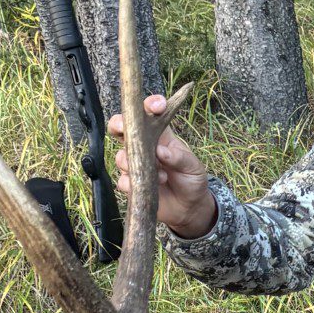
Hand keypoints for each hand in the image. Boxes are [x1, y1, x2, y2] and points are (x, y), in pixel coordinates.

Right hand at [106, 95, 217, 238]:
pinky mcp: (131, 183)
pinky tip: (150, 186)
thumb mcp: (194, 167)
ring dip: (134, 162)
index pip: (150, 113)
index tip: (157, 106)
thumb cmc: (192, 180)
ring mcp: (135, 164)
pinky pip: (122, 180)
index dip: (150, 104)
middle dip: (119, 124)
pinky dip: (133, 183)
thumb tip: (161, 151)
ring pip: (120, 156)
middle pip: (122, 127)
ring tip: (160, 174)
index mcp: (161, 135)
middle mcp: (144, 146)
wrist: (189, 208)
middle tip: (125, 129)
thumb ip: (180, 158)